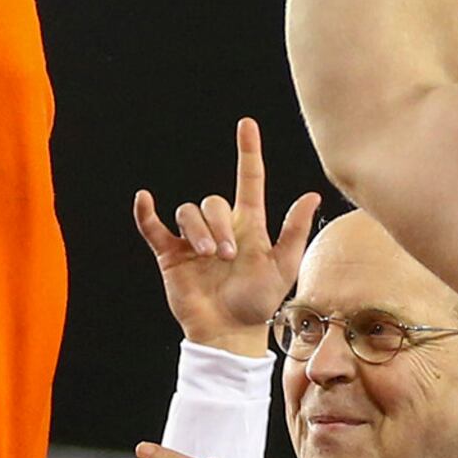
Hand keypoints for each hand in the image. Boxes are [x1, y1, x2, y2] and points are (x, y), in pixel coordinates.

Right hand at [133, 118, 319, 356]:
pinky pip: (154, 227)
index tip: (247, 124)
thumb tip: (312, 195)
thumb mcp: (284, 267)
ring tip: (207, 257)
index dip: (248, 152)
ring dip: (197, 230)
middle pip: (213, 202)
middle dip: (218, 225)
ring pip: (188, 212)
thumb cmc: (259, 303)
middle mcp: (220, 227)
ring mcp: (193, 240)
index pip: (249, 180)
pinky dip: (146, 213)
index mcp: (249, 226)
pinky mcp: (171, 254)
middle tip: (227, 256)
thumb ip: (295, 232)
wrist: (229, 333)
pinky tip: (145, 200)